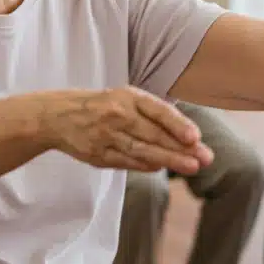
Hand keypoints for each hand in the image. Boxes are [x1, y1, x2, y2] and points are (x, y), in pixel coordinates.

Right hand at [41, 87, 214, 175]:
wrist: (57, 116)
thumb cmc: (100, 106)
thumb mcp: (123, 98)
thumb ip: (151, 113)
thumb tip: (187, 137)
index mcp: (125, 96)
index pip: (156, 109)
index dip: (177, 123)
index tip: (195, 137)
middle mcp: (117, 114)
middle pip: (154, 134)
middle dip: (182, 148)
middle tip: (205, 158)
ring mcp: (106, 136)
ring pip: (143, 151)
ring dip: (170, 160)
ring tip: (192, 167)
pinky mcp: (98, 155)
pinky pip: (127, 162)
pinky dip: (146, 166)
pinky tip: (161, 167)